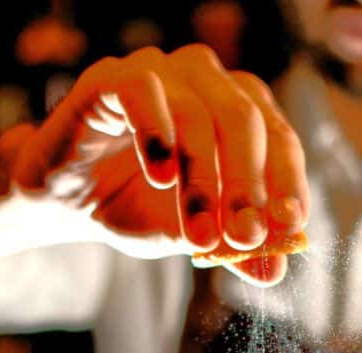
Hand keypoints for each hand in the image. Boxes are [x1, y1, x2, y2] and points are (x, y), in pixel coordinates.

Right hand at [12, 45, 308, 284]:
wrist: (71, 205)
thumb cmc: (141, 208)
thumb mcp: (195, 237)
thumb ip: (235, 248)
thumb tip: (274, 271)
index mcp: (240, 112)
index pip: (280, 140)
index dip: (288, 183)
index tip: (290, 224)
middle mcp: (206, 81)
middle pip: (245, 123)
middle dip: (248, 188)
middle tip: (243, 238)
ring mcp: (159, 72)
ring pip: (198, 112)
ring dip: (203, 181)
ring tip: (198, 235)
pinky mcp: (110, 78)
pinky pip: (142, 90)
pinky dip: (157, 133)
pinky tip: (160, 177)